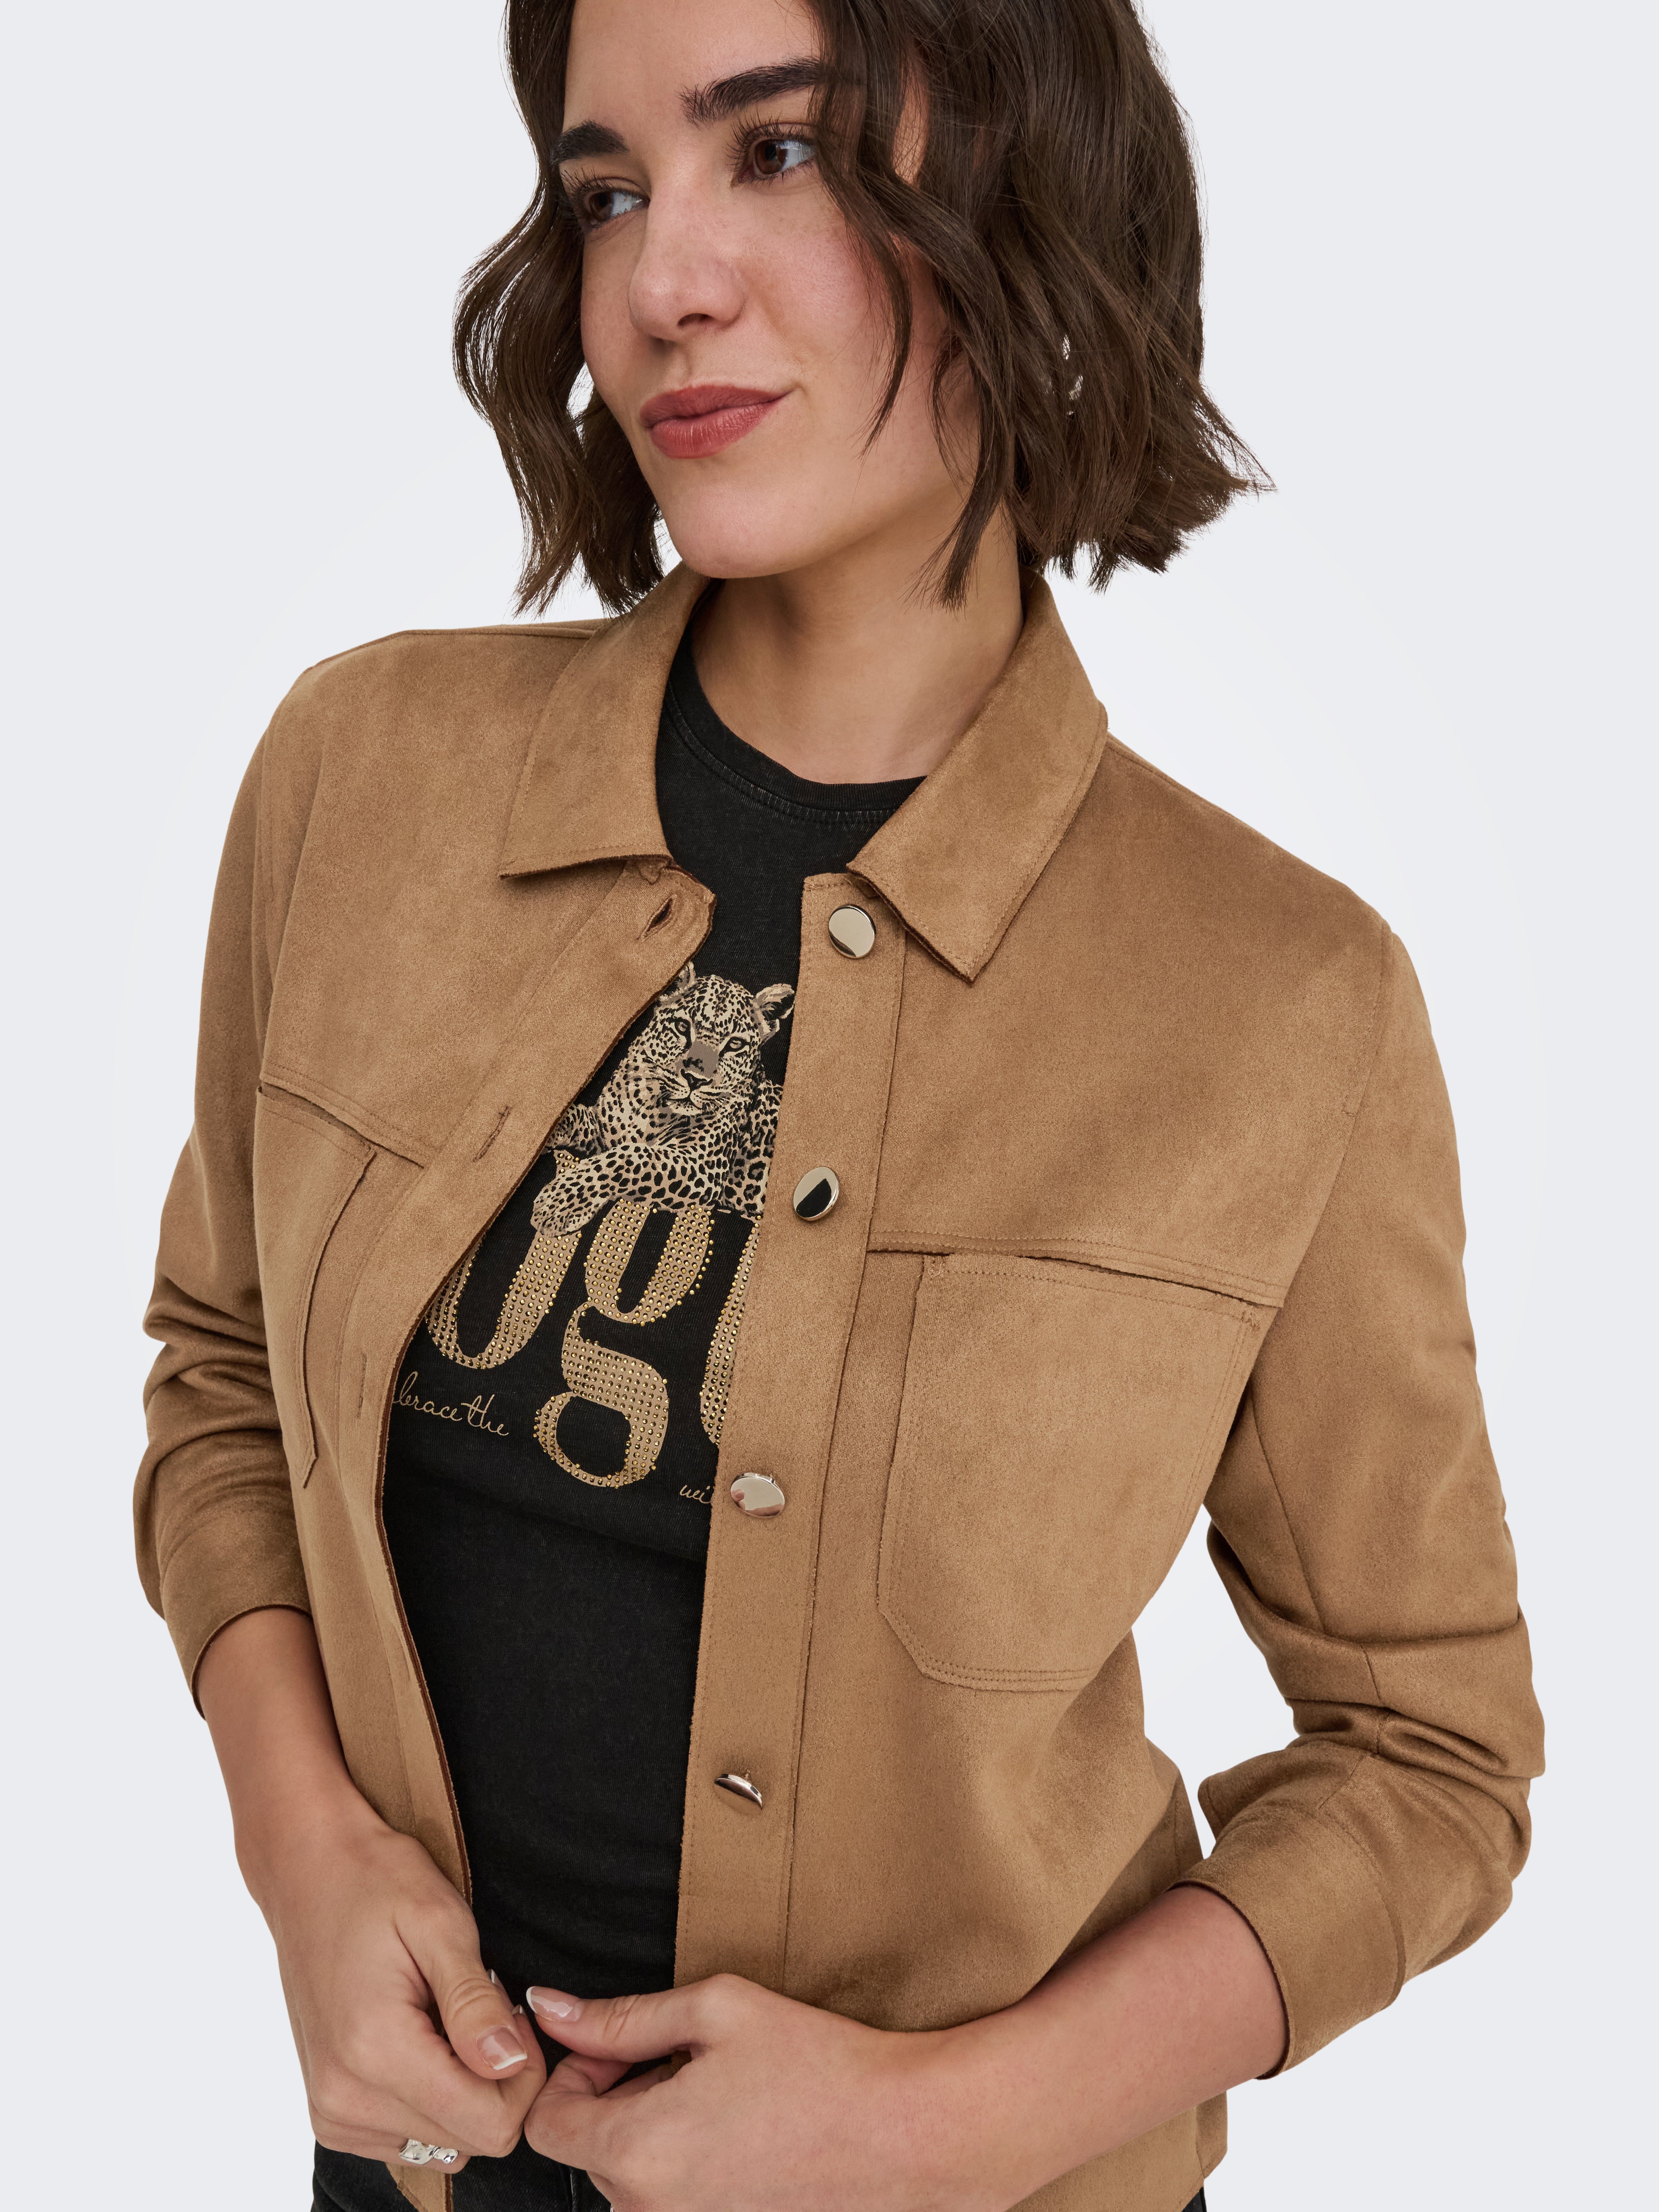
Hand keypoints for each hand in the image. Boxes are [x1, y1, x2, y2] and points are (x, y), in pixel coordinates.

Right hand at [261, 1802, 547, 2168]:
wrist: (307, 1873)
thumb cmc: (376, 1883)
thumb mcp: (442, 1924)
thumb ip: (476, 2003)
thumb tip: (511, 2064)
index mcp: (374, 2053)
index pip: (487, 2124)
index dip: (523, 2075)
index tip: (512, 2016)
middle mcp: (345, 2098)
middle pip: (469, 2140)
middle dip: (496, 2080)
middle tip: (484, 2008)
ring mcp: (332, 2111)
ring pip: (442, 2145)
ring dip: (464, 2090)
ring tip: (449, 2018)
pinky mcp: (331, 2111)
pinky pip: (408, 2139)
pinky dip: (432, 2098)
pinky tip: (424, 2039)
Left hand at [522, 1975, 994, 2211]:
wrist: (903, 2133)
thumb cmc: (816, 2065)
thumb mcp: (715, 2012)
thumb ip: (620, 2016)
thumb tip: (545, 2008)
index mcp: (638, 2153)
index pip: (546, 2123)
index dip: (573, 2072)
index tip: (623, 2044)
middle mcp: (650, 2211)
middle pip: (588, 2147)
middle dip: (618, 2093)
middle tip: (685, 2055)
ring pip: (631, 2173)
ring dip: (654, 2126)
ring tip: (720, 2091)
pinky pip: (671, 2196)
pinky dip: (687, 2158)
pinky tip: (738, 2127)